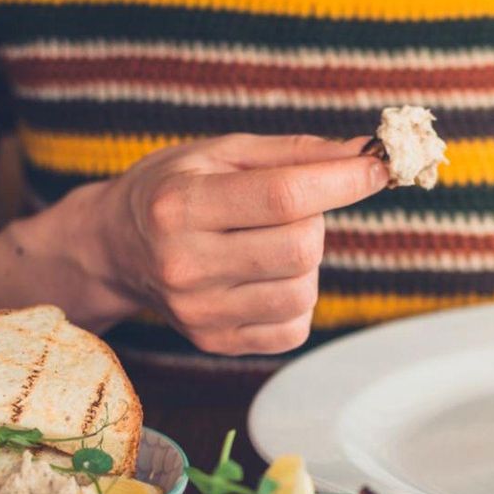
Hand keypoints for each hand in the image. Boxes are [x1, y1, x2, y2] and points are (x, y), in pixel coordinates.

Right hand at [75, 134, 387, 354]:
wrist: (116, 247)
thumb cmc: (174, 188)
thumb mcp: (220, 152)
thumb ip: (293, 154)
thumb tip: (366, 155)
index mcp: (180, 206)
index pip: (283, 197)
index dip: (343, 181)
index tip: (378, 167)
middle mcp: (184, 265)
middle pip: (301, 249)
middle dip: (315, 221)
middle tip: (291, 208)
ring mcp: (198, 312)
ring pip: (303, 291)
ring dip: (305, 261)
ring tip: (270, 241)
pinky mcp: (214, 341)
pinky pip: (293, 327)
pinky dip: (296, 298)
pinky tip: (265, 275)